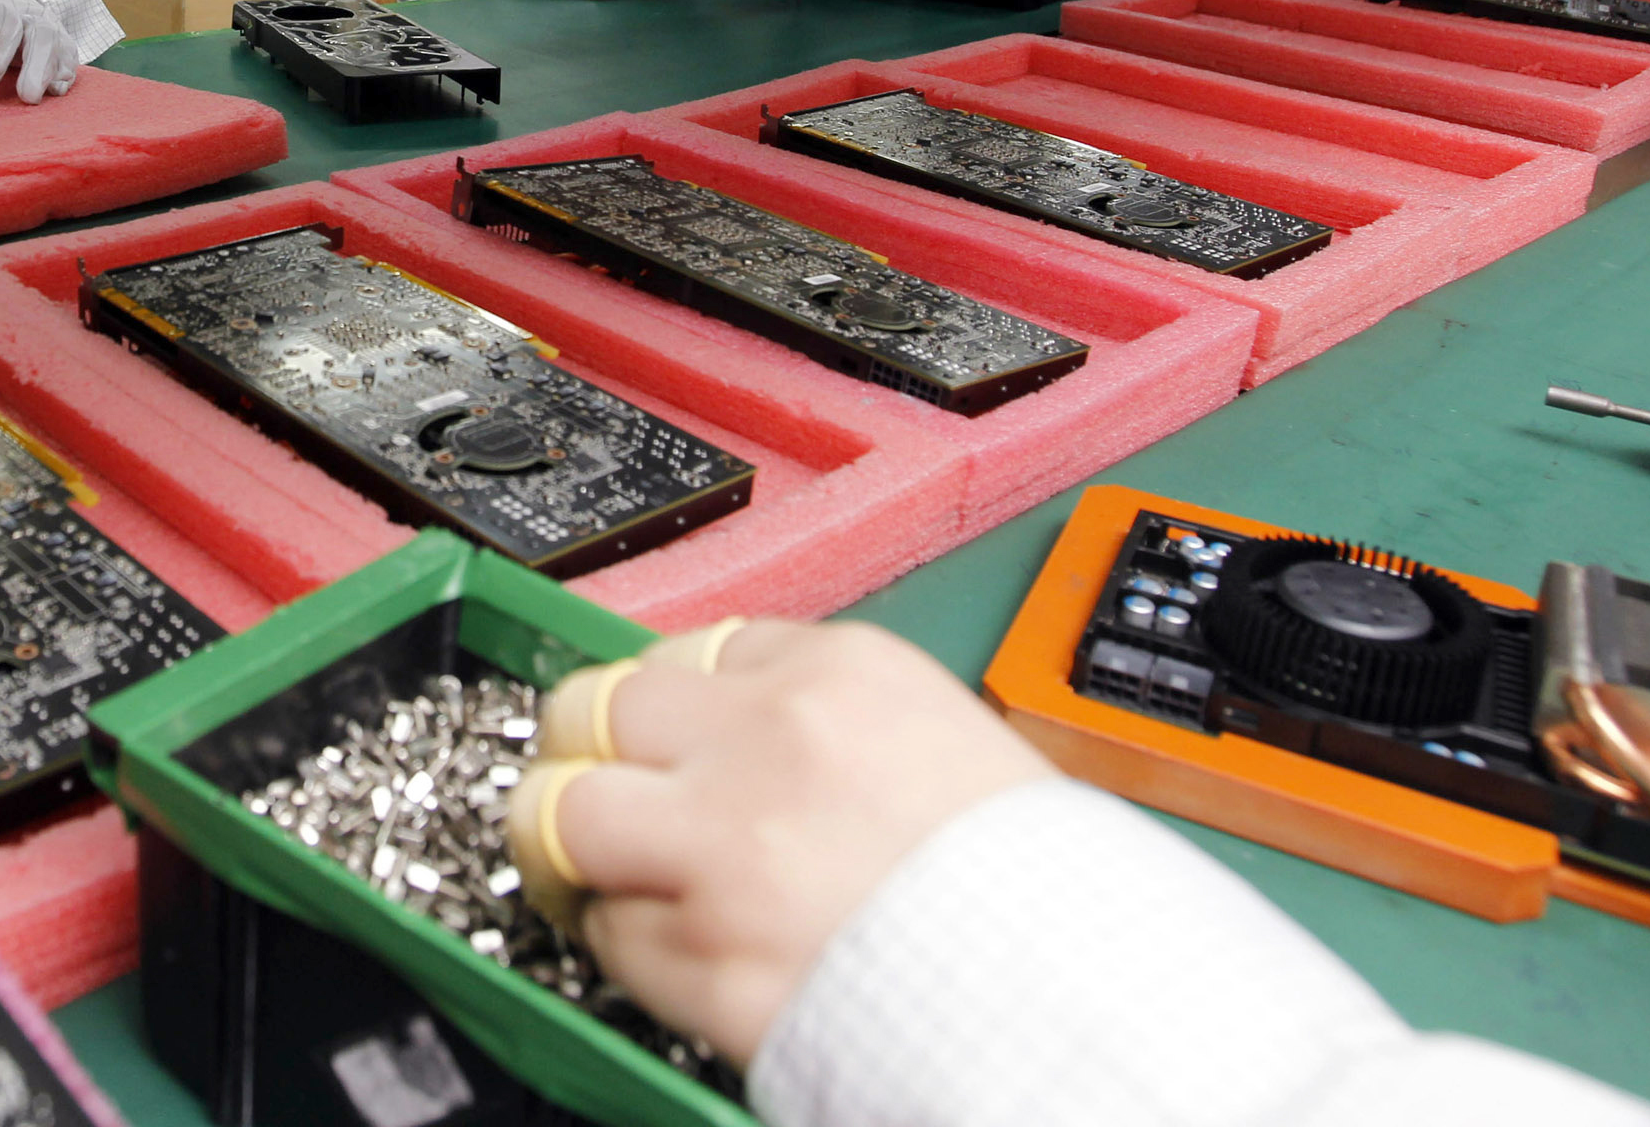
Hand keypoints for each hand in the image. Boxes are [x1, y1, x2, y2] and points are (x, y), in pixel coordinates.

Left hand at [506, 618, 1051, 1065]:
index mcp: (836, 673)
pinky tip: (678, 948)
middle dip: (578, 753)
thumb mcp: (939, 735)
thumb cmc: (1036, 883)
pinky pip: (611, 936)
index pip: (679, 651)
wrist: (1085, 999)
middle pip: (589, 709)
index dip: (656, 707)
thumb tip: (718, 723)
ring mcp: (726, 854)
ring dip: (573, 847)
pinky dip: (628, 944)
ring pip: (564, 817)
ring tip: (601, 871)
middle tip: (588, 790)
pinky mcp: (708, 962)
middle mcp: (767, 745)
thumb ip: (819, 715)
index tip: (651, 738)